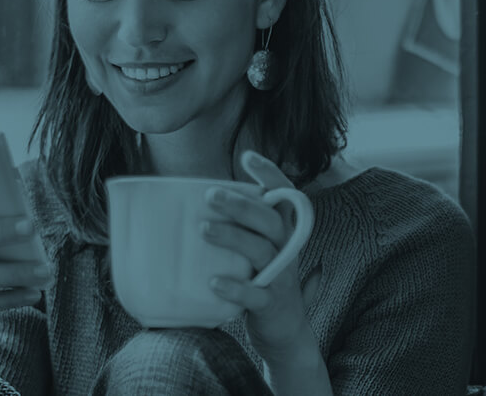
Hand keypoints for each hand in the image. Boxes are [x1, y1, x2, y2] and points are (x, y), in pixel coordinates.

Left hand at [204, 151, 314, 362]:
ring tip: (203, 229)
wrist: (285, 330)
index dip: (270, 175)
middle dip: (241, 205)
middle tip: (209, 194)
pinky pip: (255, 295)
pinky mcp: (271, 304)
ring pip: (262, 251)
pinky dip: (236, 288)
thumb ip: (244, 226)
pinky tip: (214, 281)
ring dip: (233, 237)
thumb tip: (199, 200)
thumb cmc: (263, 280)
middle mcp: (287, 250)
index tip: (247, 156)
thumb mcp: (260, 248)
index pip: (285, 196)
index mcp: (284, 232)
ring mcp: (281, 277)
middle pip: (270, 221)